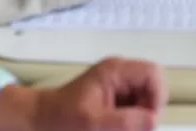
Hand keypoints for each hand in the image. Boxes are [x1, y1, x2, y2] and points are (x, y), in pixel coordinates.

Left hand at [30, 58, 166, 130]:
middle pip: (153, 87)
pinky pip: (134, 108)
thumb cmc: (61, 119)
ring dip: (140, 119)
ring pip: (146, 100)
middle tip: (135, 130)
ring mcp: (118, 86)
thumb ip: (124, 121)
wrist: (38, 120)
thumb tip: (153, 120)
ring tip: (121, 129)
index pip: (153, 74)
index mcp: (116, 71)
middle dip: (149, 111)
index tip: (147, 121)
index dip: (157, 97)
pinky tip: (116, 128)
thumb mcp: (93, 123)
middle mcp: (120, 74)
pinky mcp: (115, 99)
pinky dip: (131, 122)